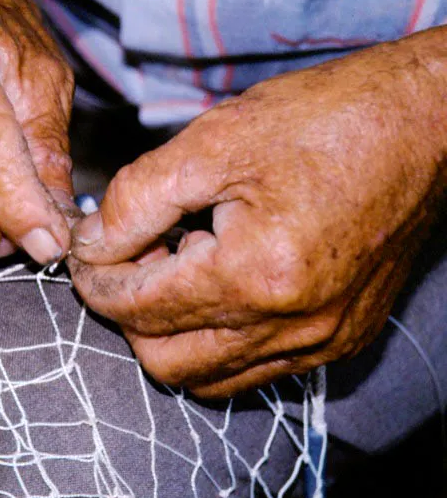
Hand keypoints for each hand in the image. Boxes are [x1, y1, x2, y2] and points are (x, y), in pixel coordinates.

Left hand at [69, 29, 446, 397]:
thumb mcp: (211, 143)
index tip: (84, 254)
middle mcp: (293, 326)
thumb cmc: (325, 120)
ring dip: (169, 334)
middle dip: (127, 314)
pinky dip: (215, 341)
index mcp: (256, 273)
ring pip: (207, 378)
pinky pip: (253, 370)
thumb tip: (91, 244)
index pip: (140, 307)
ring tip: (173, 269)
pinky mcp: (339, 339)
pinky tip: (216, 286)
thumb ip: (135, 201)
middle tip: (127, 258)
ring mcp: (321, 341)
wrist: (423, 125)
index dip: (95, 282)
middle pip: (164, 360)